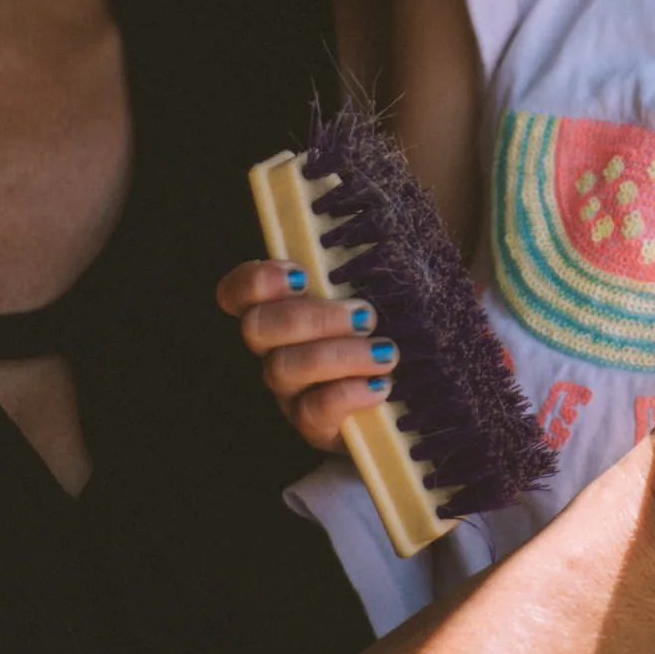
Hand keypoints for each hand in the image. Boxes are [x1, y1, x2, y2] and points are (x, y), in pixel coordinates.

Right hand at [215, 262, 399, 449]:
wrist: (417, 401)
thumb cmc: (394, 334)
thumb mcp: (387, 294)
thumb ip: (377, 265)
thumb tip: (395, 224)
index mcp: (286, 310)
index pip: (238, 292)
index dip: (255, 281)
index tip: (300, 274)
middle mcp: (276, 351)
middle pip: (256, 329)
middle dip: (310, 317)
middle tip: (366, 314)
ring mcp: (290, 393)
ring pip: (283, 369)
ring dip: (338, 354)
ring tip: (386, 351)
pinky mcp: (313, 429)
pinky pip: (313, 412)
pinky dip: (349, 393)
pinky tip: (382, 385)